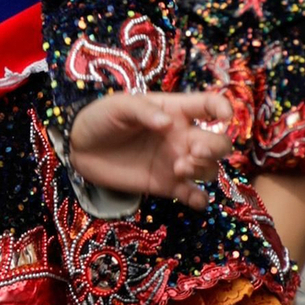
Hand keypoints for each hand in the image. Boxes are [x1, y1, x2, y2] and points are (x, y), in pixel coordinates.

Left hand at [67, 89, 232, 210]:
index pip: (208, 105)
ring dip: (204, 170)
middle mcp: (182, 136)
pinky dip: (200, 200)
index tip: (224, 116)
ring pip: (210, 169)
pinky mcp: (166, 186)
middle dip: (215, 148)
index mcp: (175, 111)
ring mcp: (176, 162)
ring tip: (179, 169)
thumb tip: (167, 123)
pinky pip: (193, 195)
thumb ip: (143, 111)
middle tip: (194, 152)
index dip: (222, 108)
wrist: (80, 148)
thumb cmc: (102, 118)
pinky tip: (194, 200)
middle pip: (218, 143)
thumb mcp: (119, 106)